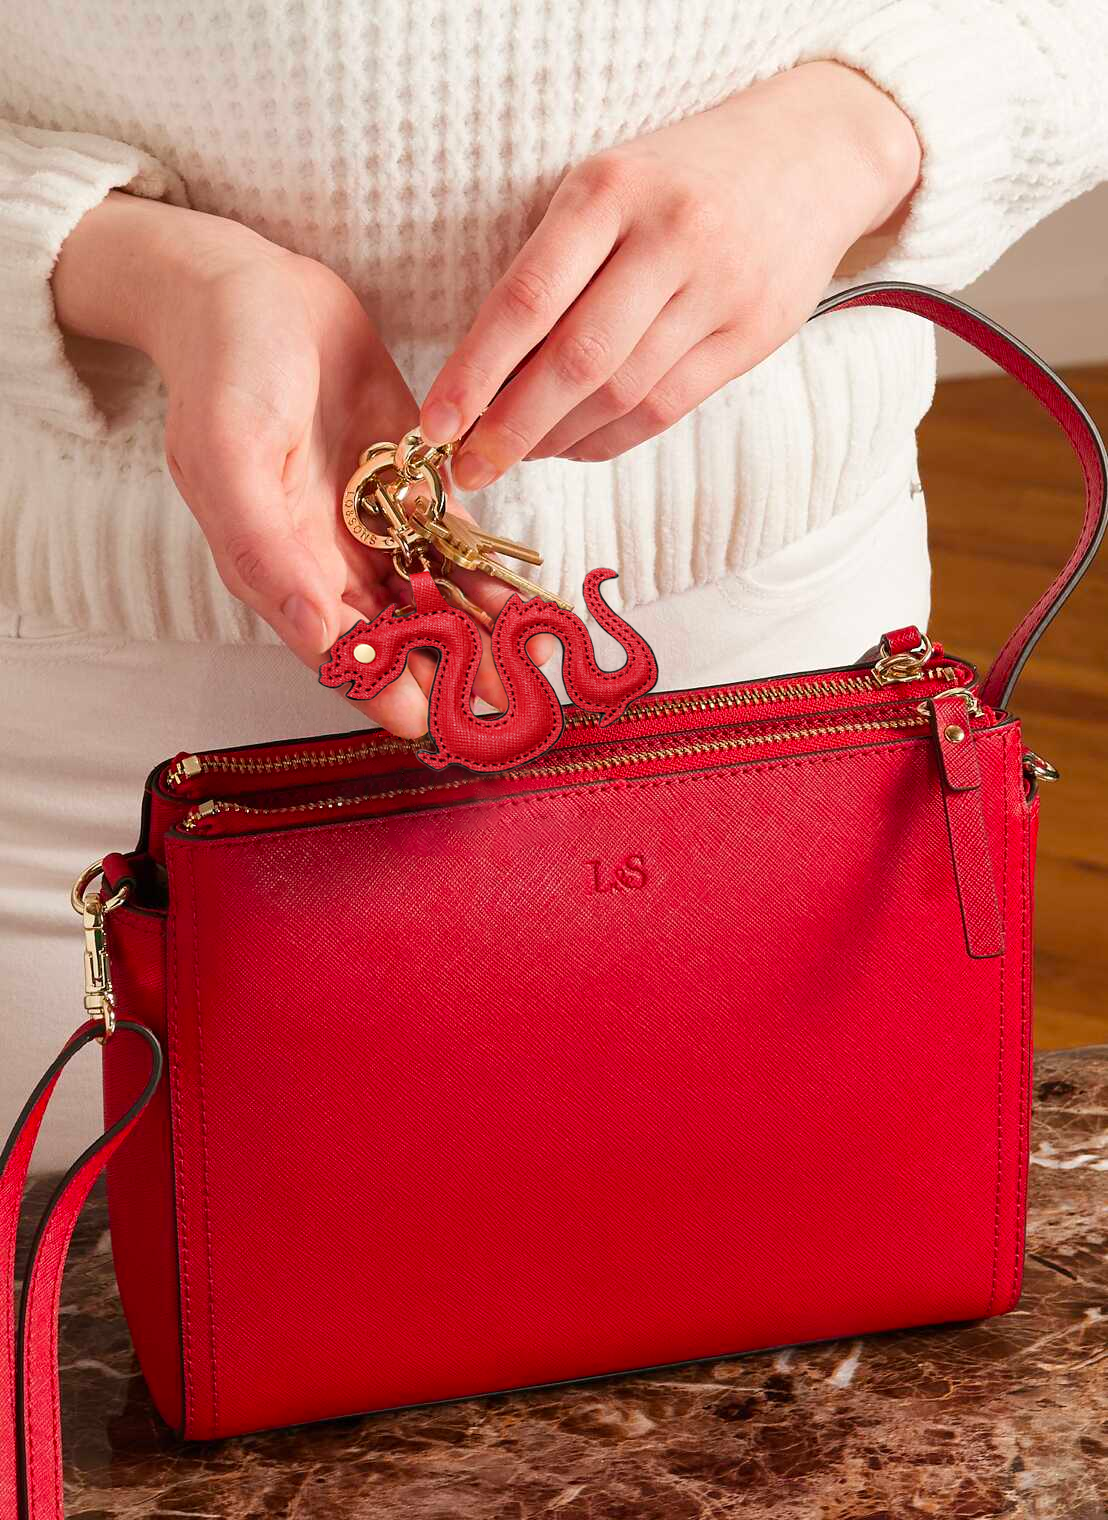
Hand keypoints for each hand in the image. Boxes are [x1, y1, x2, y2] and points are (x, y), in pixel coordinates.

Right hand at [52, 194, 514, 735]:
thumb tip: (316, 637)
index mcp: (281, 570)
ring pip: (436, 599)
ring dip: (483, 634)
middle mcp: (330, 563)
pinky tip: (533, 603)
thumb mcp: (229, 457)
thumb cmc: (223, 374)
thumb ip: (265, 551)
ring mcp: (374, 527)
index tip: (438, 723)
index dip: (387, 690)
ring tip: (538, 661)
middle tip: (512, 705)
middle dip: (453, 673)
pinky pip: (458, 545)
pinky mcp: (411, 487)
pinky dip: (492, 576)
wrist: (249, 289)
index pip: (338, 652)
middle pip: (399, 638)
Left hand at [420, 62, 920, 481]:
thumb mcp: (608, 185)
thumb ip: (554, 266)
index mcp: (611, 190)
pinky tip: (572, 446)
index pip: (528, 298)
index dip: (475, 372)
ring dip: (556, 439)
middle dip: (511, 427)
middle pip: (576, 361)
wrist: (811, 154)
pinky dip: (608, 440)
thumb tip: (485, 375)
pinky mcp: (752, 335)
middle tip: (467, 467)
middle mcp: (670, 238)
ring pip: (621, 394)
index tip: (436, 424)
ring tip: (517, 453)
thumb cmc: (679, 177)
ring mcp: (719, 290)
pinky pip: (665, 409)